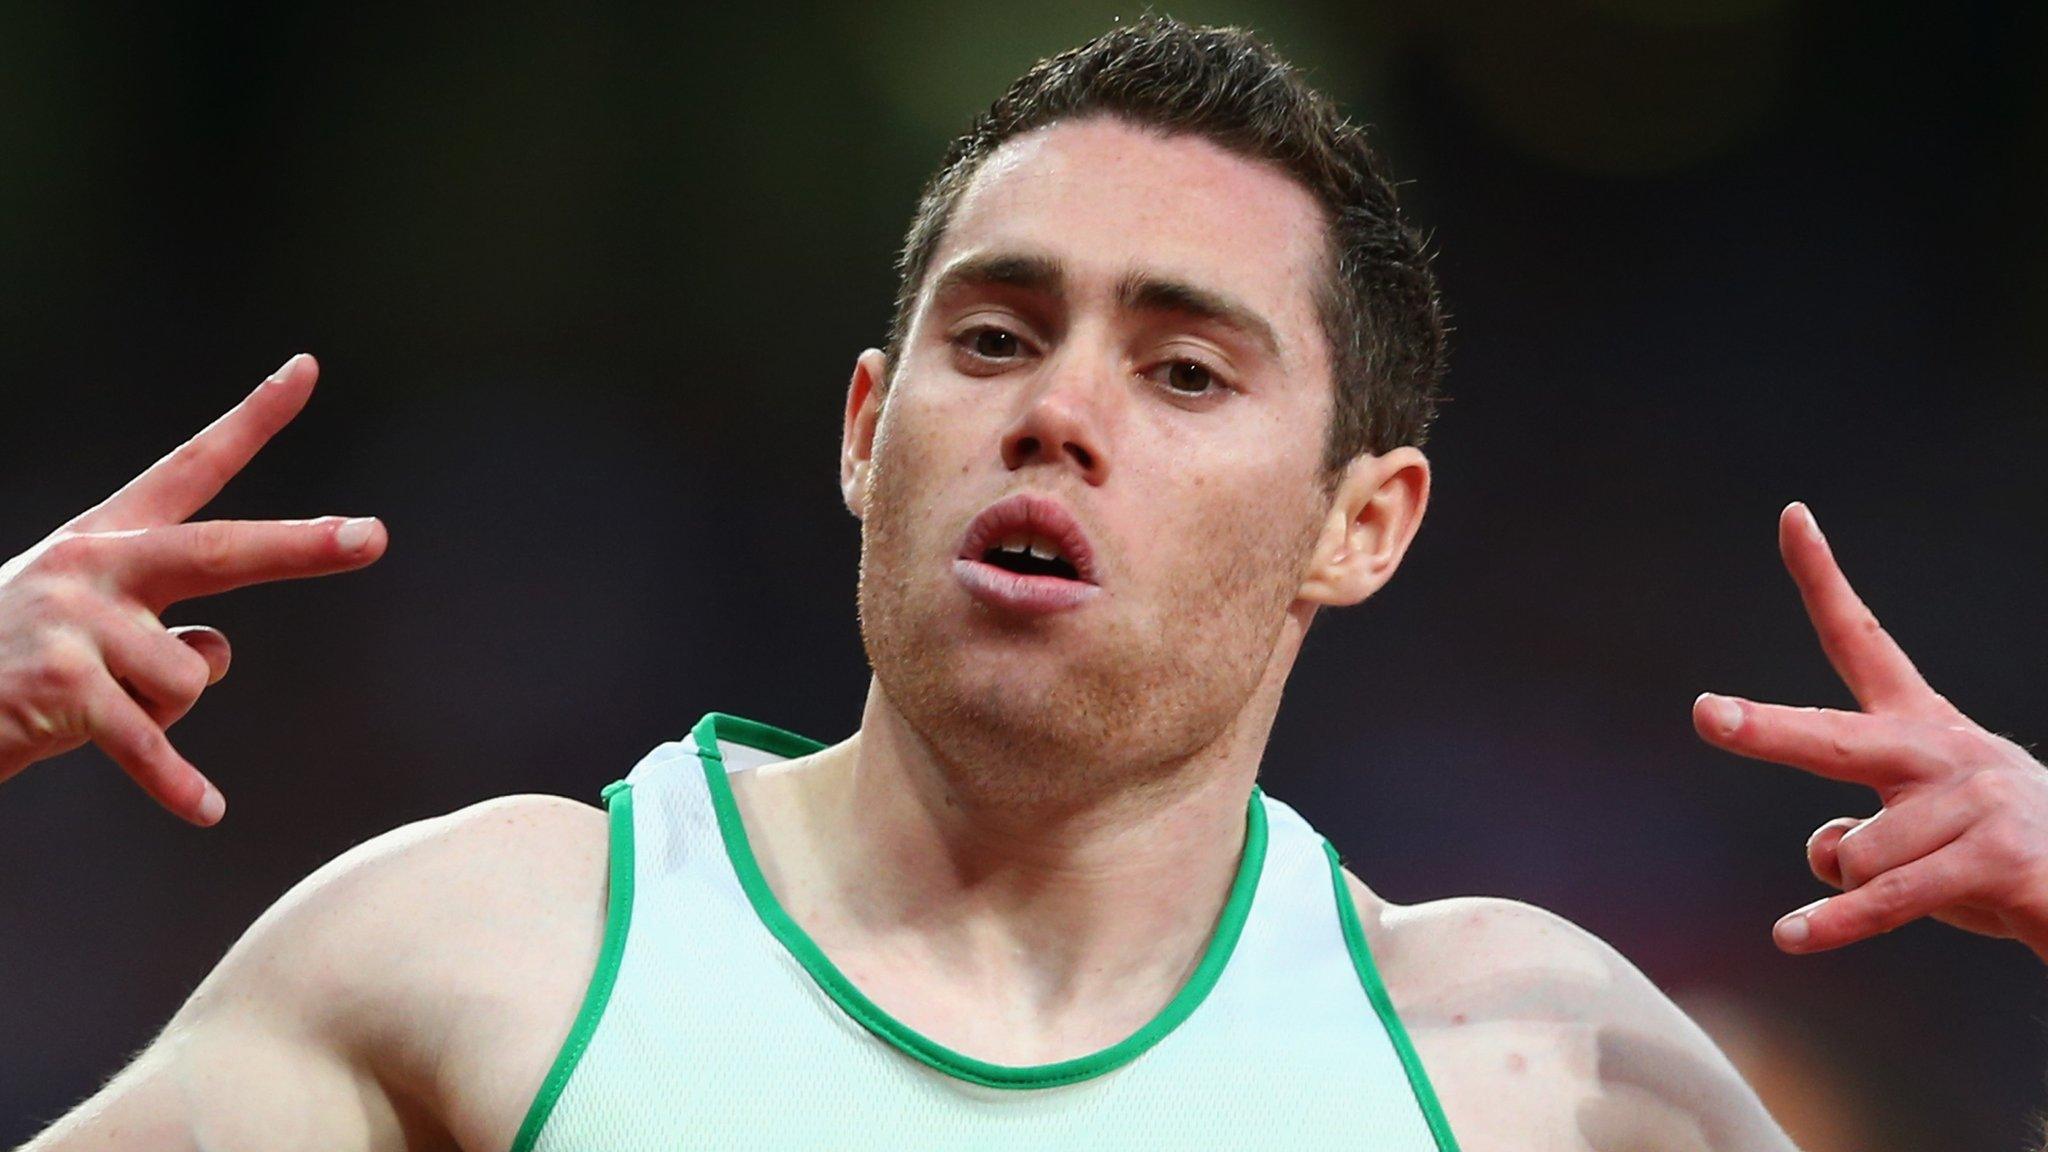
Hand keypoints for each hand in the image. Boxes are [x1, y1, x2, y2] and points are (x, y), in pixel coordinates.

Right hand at [0, 354, 386, 825]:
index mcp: (105, 537)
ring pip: (194, 677)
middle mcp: (93, 565)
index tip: (308, 368)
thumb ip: (162, 627)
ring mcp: (74, 624)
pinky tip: (207, 809)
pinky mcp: (60, 690)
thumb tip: (215, 651)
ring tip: (94, 708)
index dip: (254, 419)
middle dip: (304, 547)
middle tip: (375, 536)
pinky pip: (150, 744)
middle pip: (223, 552)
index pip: (192, 467)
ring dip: (166, 713)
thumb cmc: (11, 665)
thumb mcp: (88, 627)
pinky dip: (175, 782)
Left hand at [1691, 502, 2047, 961]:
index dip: (1823, 579)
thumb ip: (1858, 830)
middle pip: (1831, 739)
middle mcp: (1944, 751)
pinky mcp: (1994, 862)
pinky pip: (1887, 896)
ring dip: (1858, 890)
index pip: (1862, 641)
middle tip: (1708, 715)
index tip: (1791, 515)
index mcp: (1921, 727)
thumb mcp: (1920, 831)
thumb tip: (1829, 847)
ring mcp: (1974, 802)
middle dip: (1766, 731)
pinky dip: (1838, 923)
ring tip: (1927, 886)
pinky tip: (1793, 936)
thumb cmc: (1990, 859)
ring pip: (1851, 852)